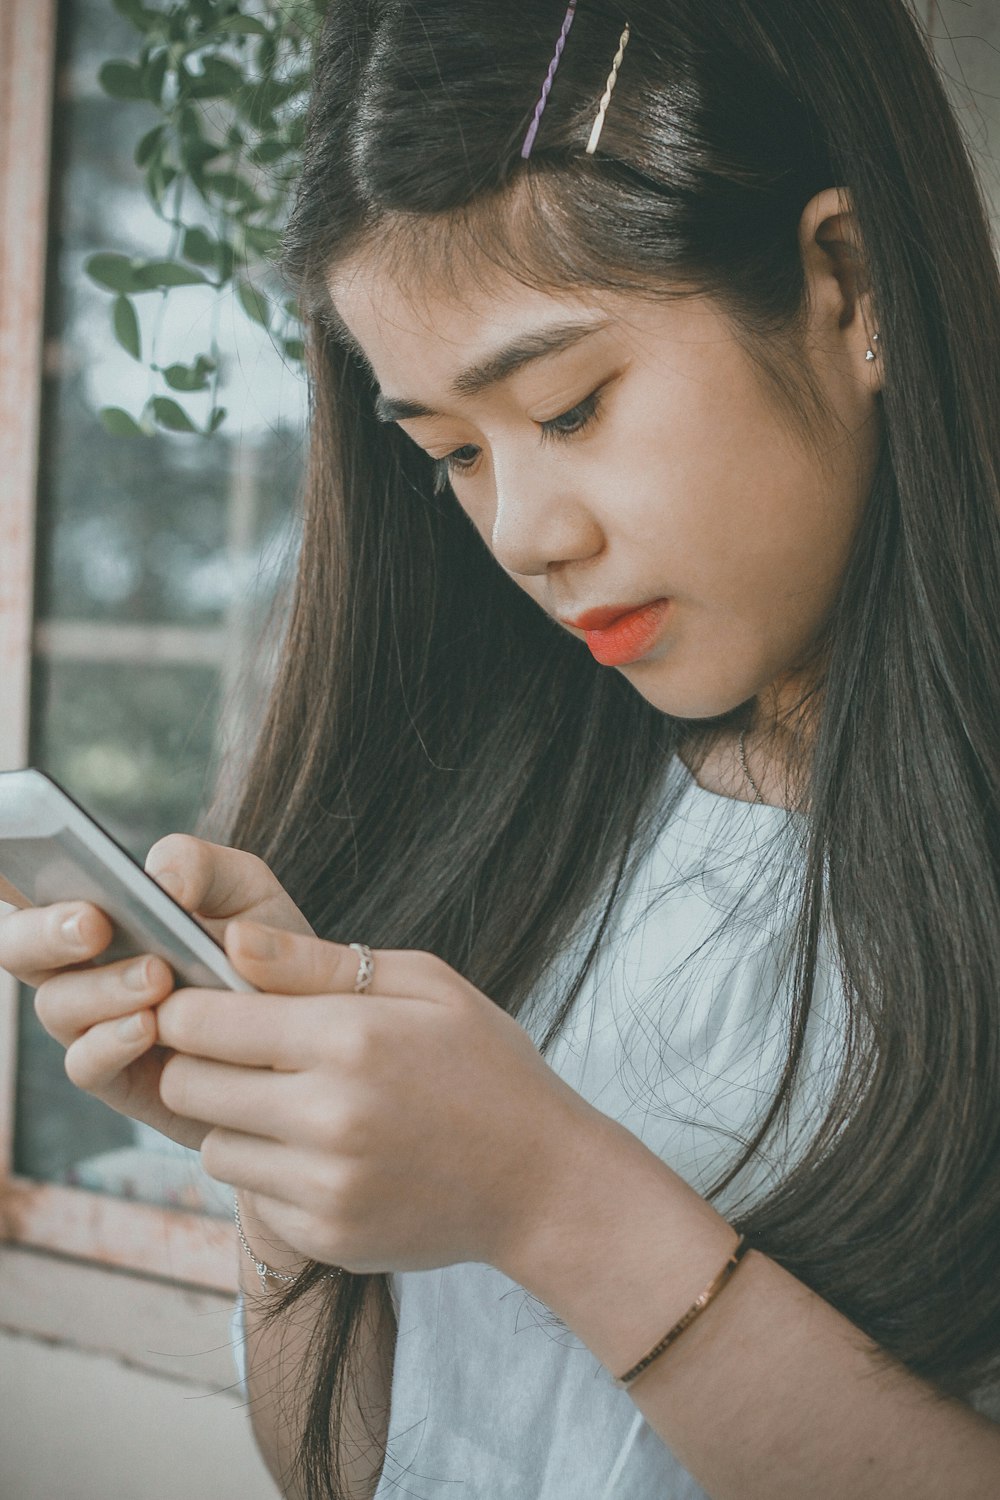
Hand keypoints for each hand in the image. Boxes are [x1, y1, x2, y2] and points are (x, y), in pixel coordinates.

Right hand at [0, 835, 314, 1150]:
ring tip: (157, 977)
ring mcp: (94, 1022)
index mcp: (101, 908)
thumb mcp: (245, 889)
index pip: (33, 886)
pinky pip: (86, 1063)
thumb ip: (200, 866)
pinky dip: (112, 1041)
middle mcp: (83, 964)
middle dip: (45, 933)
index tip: (53, 870)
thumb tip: (159, 882)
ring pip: (56, 1004)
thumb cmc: (263, 949)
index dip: (20, 876)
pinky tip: (151, 1026)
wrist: (305, 1027)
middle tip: (94, 925)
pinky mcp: (116, 1077)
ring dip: (102, 987)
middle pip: (20, 946)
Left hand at [155, 924, 594, 1275]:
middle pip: (186, 1087)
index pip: (198, 1021)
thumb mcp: (424, 984)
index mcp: (349, 1037)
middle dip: (202, 1064)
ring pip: (213, 1147)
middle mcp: (327, 1115)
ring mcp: (324, 1186)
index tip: (208, 1007)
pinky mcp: (326, 1238)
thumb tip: (233, 938)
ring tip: (299, 1107)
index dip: (189, 1007)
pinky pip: (255, 1199)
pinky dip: (277, 1175)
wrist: (543, 1181)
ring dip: (238, 1123)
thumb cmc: (484, 1065)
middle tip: (249, 1057)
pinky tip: (332, 1157)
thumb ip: (318, 961)